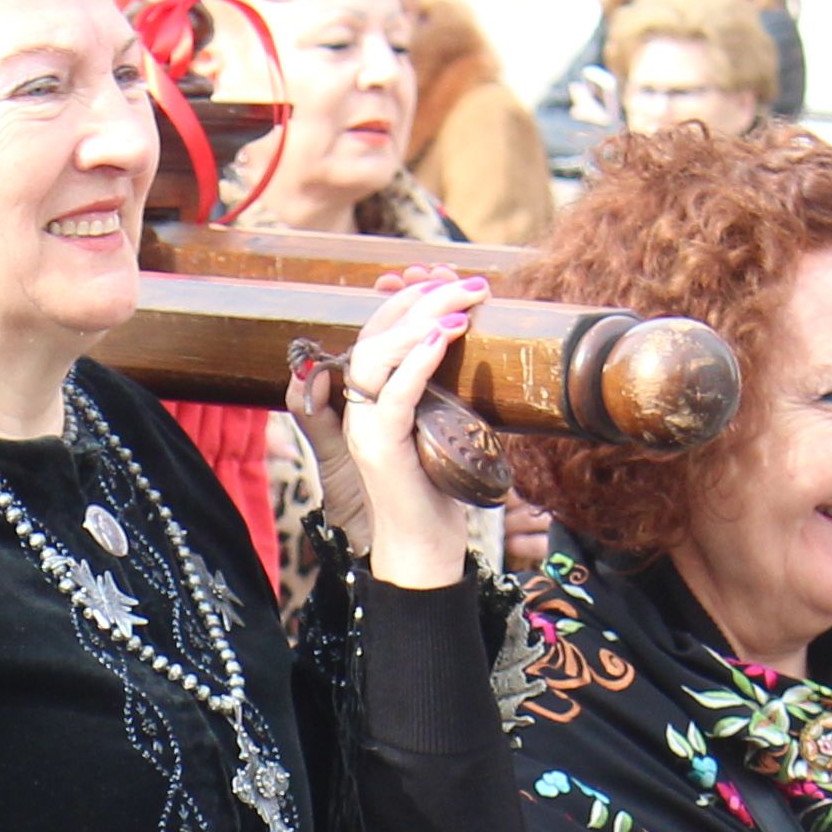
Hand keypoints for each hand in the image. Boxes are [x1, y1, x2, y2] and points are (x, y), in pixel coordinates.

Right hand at [288, 267, 491, 593]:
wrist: (422, 551)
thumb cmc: (437, 492)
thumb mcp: (443, 428)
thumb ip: (443, 391)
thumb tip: (472, 348)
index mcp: (371, 399)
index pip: (380, 330)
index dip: (411, 299)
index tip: (453, 280)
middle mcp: (359, 408)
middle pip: (375, 332)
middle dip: (422, 298)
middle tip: (471, 284)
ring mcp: (365, 428)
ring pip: (377, 355)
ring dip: (421, 320)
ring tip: (461, 304)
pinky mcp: (381, 450)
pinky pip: (394, 394)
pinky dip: (418, 361)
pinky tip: (444, 337)